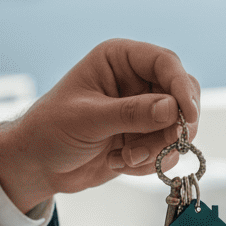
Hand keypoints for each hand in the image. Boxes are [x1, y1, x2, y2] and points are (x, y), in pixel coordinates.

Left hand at [0, 38, 201, 212]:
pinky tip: (121, 163)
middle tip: (163, 144)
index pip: (165, 63)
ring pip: (179, 126)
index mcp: (119, 60)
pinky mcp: (146, 136)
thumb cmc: (50, 130)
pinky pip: (169, 149)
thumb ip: (131, 113)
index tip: (187, 116)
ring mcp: (144, 110)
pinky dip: (152, 162)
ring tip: (127, 158)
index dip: (181, 87)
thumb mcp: (88, 119)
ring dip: (158, 148)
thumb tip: (172, 108)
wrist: (38, 165)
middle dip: (173, 125)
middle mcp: (136, 80)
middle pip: (182, 94)